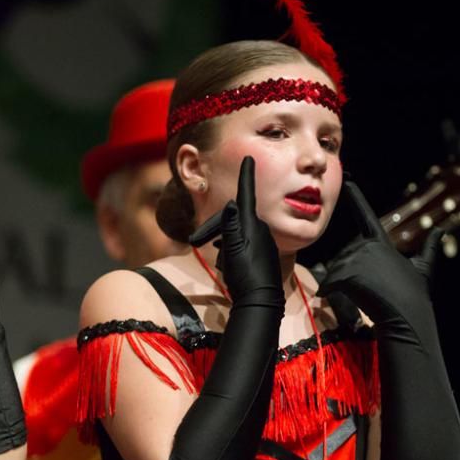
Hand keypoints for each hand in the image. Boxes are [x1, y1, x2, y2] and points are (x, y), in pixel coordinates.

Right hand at [189, 156, 282, 308]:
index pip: (246, 194)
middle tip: (195, 242)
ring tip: (224, 263)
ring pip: (237, 236)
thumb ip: (231, 226)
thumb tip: (231, 203)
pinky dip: (233, 255)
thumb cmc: (245, 274)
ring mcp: (263, 243)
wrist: (262, 301)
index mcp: (252, 224)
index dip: (246, 175)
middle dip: (216, 230)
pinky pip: (243, 248)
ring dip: (225, 246)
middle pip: (234, 221)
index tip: (248, 159)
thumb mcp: (233, 248)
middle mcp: (260, 230)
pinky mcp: (264, 255)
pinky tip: (231, 269)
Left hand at [317, 179, 432, 328]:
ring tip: (362, 296)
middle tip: (369, 289)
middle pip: (344, 256)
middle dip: (349, 272)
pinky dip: (328, 291)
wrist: (408, 317)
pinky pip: (329, 283)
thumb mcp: (424, 268)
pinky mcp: (347, 275)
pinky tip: (333, 298)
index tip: (349, 181)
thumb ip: (429, 248)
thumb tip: (441, 230)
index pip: (366, 215)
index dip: (357, 198)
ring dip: (341, 284)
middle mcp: (367, 246)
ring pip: (336, 270)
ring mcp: (357, 260)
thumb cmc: (415, 295)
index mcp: (381, 242)